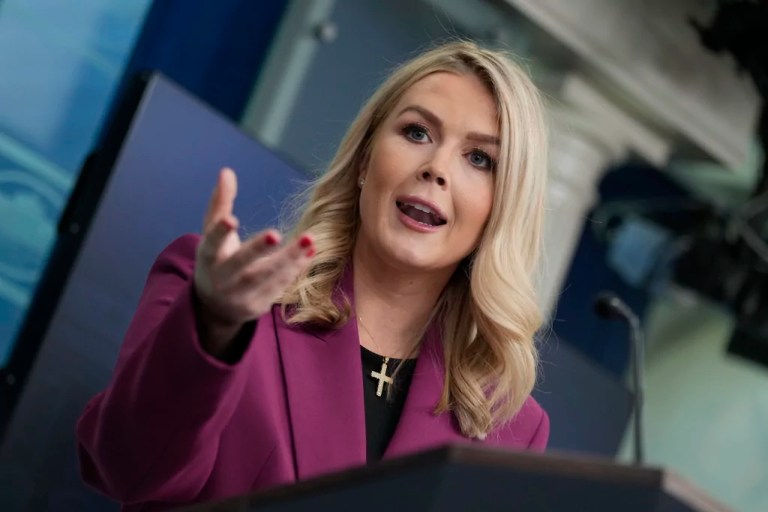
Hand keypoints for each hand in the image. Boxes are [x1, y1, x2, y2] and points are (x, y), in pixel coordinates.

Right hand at [194, 168, 315, 357]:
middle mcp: (222, 279)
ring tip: (309, 240)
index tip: (232, 219)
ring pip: (265, 278)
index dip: (220, 233)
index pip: (212, 244)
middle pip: (241, 265)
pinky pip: (279, 287)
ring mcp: (239, 296)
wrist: (214, 306)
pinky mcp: (257, 306)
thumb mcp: (211, 234)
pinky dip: (295, 270)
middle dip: (258, 250)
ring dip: (289, 260)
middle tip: (276, 233)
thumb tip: (227, 171)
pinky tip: (310, 253)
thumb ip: (220, 203)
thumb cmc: (216, 259)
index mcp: (208, 257)